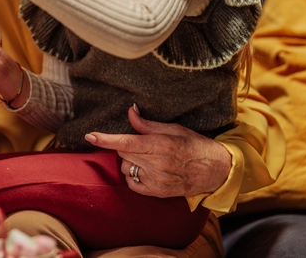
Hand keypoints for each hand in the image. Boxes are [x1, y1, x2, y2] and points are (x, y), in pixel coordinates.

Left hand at [84, 104, 231, 197]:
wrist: (214, 171)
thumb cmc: (195, 146)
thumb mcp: (174, 129)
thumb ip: (148, 124)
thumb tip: (130, 111)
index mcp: (161, 145)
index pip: (126, 143)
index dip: (106, 139)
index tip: (90, 136)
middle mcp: (157, 164)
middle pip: (124, 154)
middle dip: (126, 146)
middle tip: (143, 144)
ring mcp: (156, 181)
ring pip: (126, 168)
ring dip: (130, 161)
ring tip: (148, 157)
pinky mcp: (157, 192)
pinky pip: (132, 183)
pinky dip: (133, 175)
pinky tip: (146, 170)